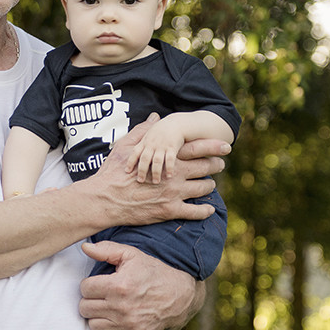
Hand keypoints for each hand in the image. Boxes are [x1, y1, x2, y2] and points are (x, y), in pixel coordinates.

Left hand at [78, 241, 204, 329]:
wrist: (179, 294)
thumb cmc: (153, 272)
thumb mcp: (131, 254)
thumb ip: (106, 250)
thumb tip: (84, 247)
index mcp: (118, 285)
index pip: (84, 288)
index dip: (89, 284)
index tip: (98, 283)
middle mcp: (121, 307)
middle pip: (85, 308)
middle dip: (90, 300)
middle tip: (101, 295)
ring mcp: (127, 325)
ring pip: (92, 325)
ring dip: (96, 316)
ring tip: (107, 307)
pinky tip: (113, 320)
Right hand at [85, 114, 228, 226]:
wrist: (104, 199)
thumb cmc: (112, 172)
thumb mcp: (126, 146)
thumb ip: (143, 130)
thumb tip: (154, 116)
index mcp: (166, 158)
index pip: (197, 149)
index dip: (214, 146)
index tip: (225, 146)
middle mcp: (174, 175)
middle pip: (205, 168)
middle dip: (215, 165)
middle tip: (220, 164)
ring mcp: (174, 194)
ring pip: (203, 189)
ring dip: (210, 186)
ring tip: (210, 185)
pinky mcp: (170, 211)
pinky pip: (194, 212)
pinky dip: (205, 211)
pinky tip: (208, 210)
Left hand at [124, 116, 185, 182]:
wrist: (177, 123)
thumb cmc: (162, 129)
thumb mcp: (149, 133)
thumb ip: (141, 141)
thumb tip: (131, 152)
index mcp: (145, 141)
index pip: (135, 152)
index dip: (130, 161)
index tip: (127, 171)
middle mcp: (152, 144)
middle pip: (145, 158)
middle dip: (142, 170)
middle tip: (140, 180)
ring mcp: (162, 146)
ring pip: (157, 161)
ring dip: (155, 172)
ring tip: (156, 181)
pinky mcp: (173, 147)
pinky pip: (170, 160)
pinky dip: (169, 168)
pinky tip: (169, 176)